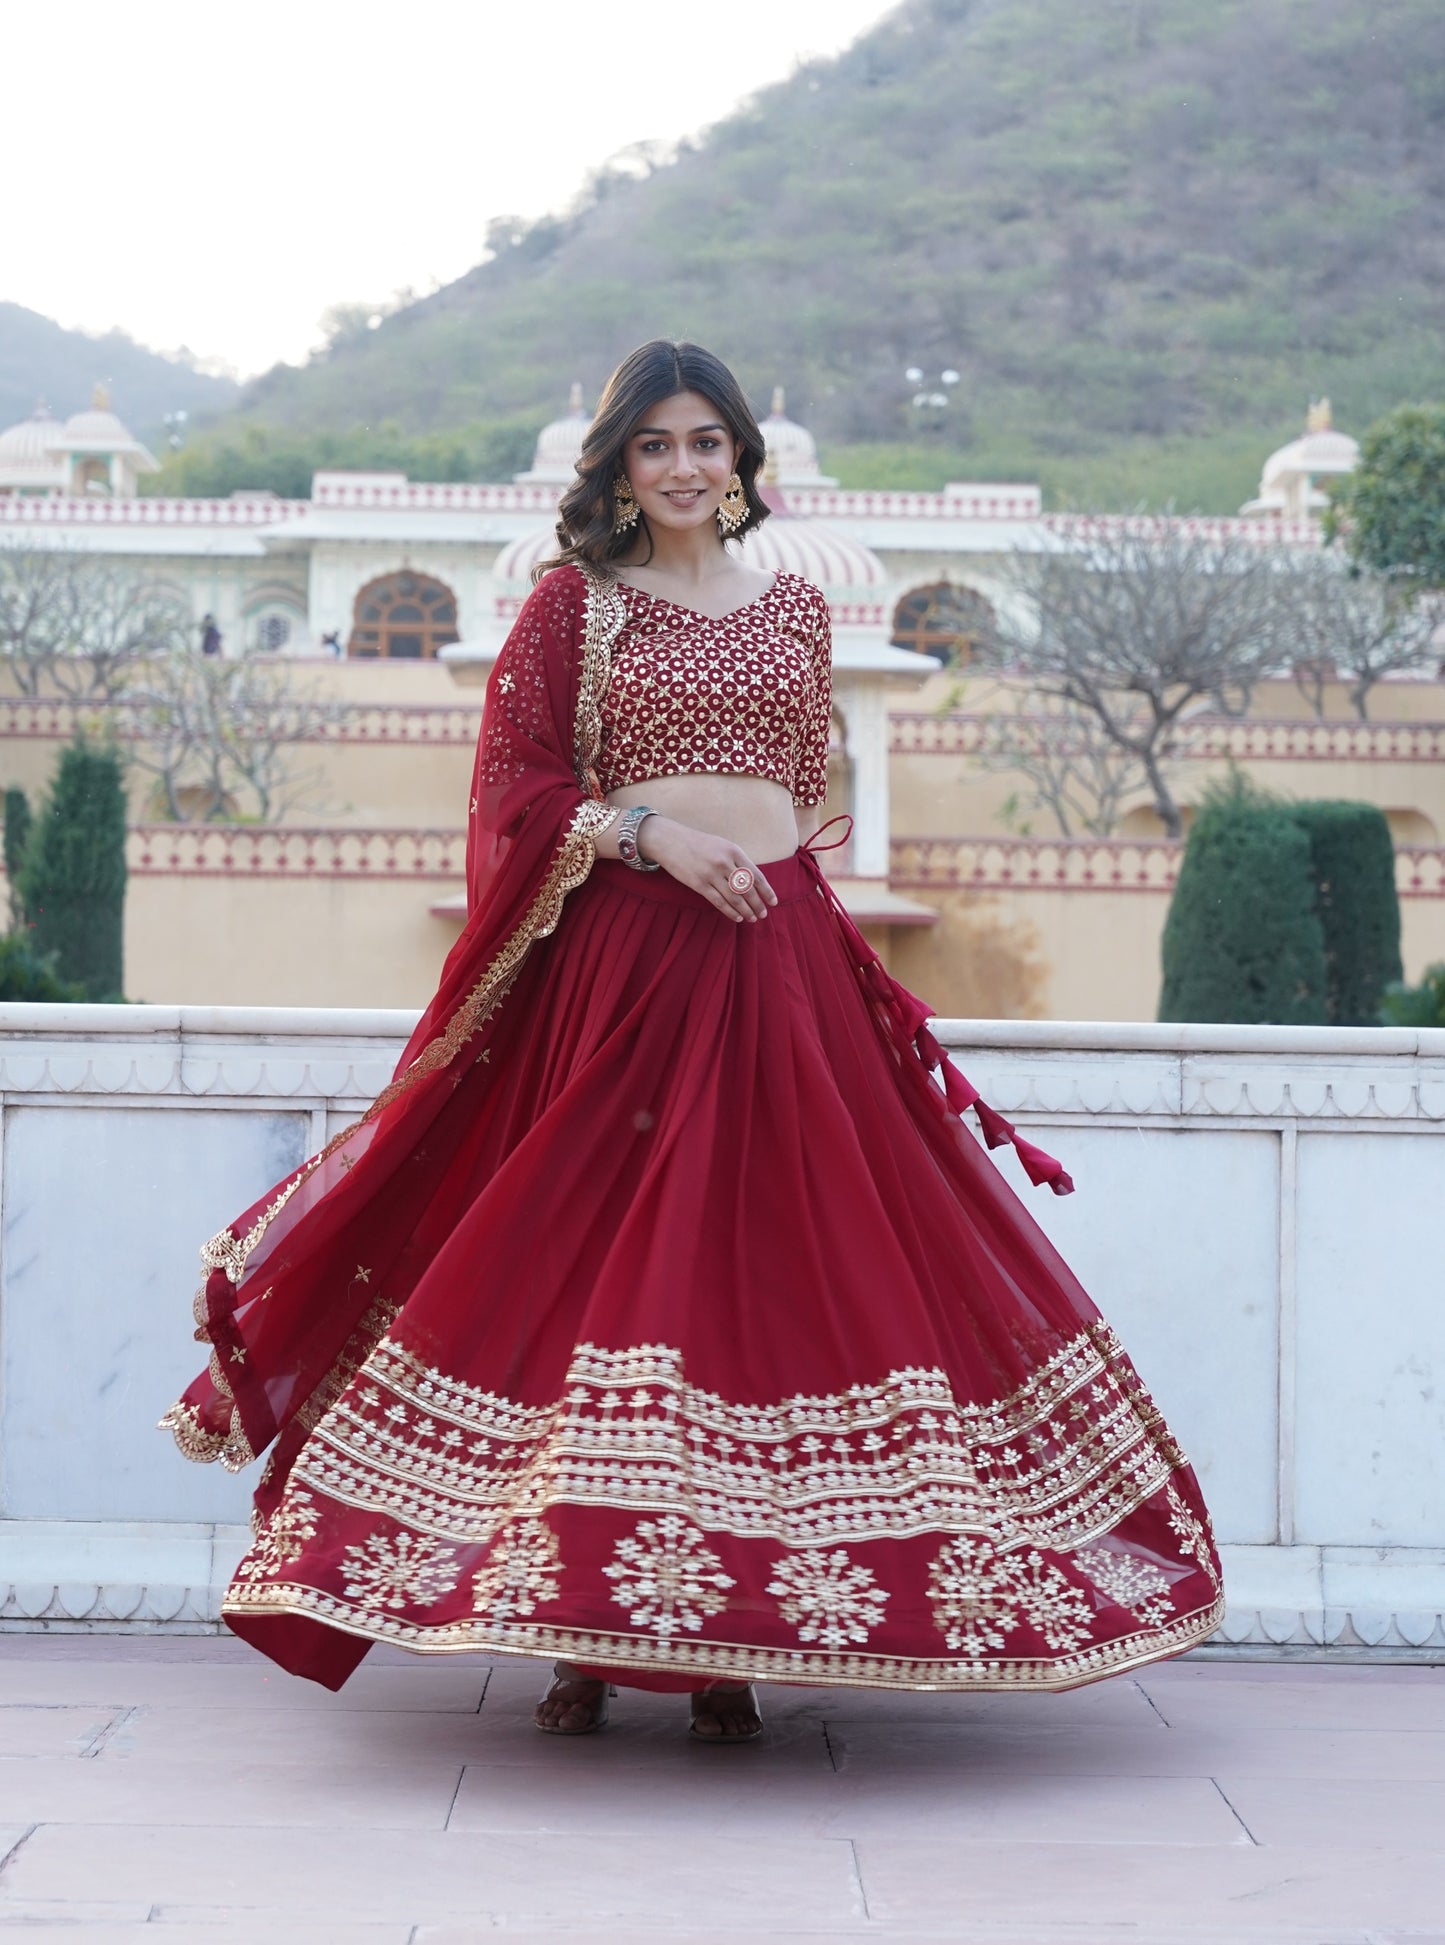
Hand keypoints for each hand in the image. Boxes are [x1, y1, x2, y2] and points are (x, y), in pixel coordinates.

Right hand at [639, 818, 777, 922]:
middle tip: (763, 914)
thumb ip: (737, 861)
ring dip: (746, 911)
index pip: (756, 875)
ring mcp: (711, 874)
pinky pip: (718, 902)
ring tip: (752, 918)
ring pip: (734, 898)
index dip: (766, 891)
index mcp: (733, 851)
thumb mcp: (722, 845)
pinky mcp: (698, 884)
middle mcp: (725, 863)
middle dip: (757, 904)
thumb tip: (752, 881)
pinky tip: (737, 918)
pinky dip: (730, 912)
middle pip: (747, 890)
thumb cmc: (698, 843)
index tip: (773, 902)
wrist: (670, 840)